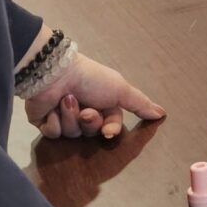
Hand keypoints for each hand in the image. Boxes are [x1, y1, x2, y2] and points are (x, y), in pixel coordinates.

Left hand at [27, 52, 165, 140]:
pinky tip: (51, 108)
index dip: (109, 129)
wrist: (55, 73)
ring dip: (70, 117)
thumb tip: (162, 113)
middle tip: (85, 109)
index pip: (110, 127)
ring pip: (71, 133)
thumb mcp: (120, 90)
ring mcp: (63, 117)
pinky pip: (52, 133)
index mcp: (101, 104)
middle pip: (90, 132)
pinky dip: (54, 121)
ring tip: (65, 99)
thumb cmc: (90, 79)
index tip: (107, 130)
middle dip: (88, 122)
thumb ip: (140, 103)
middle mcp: (83, 111)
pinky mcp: (44, 121)